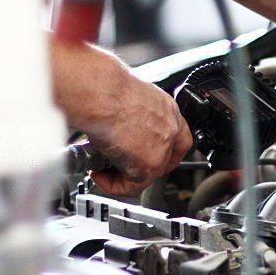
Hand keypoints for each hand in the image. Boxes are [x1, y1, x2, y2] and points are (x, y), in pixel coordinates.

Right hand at [87, 71, 192, 195]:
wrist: (100, 93)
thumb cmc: (105, 87)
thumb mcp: (126, 97)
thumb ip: (130, 115)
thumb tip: (119, 122)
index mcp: (166, 108)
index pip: (177, 135)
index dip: (162, 147)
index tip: (145, 150)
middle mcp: (169, 127)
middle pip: (165, 157)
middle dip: (140, 163)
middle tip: (119, 162)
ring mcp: (161, 147)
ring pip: (148, 174)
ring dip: (124, 174)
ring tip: (102, 165)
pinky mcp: (147, 165)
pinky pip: (132, 186)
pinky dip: (113, 185)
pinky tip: (98, 173)